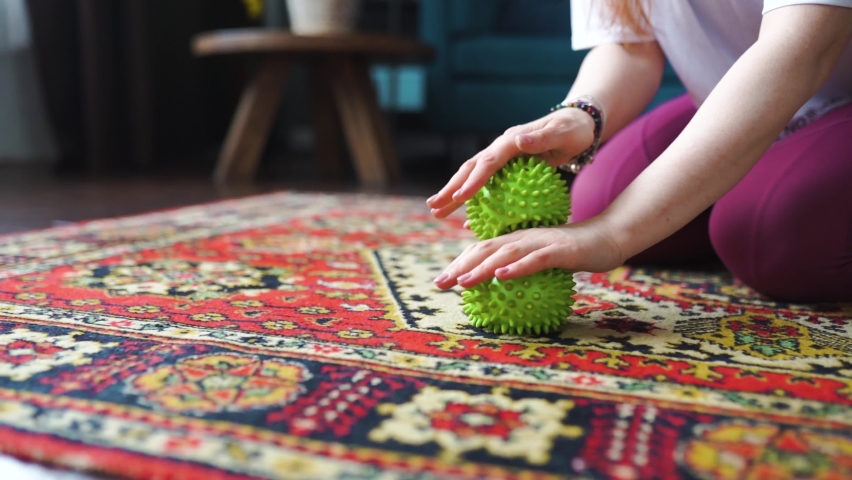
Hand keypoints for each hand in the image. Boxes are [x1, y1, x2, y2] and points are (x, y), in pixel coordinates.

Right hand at [426, 107, 594, 218]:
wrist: (577, 125)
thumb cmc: (572, 131)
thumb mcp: (562, 133)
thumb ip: (542, 138)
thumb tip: (519, 140)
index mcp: (510, 140)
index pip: (487, 162)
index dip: (472, 181)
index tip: (459, 198)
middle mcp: (501, 148)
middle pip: (470, 170)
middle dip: (451, 189)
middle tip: (433, 208)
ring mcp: (502, 158)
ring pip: (473, 178)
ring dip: (454, 195)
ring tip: (437, 212)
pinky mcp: (507, 168)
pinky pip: (487, 186)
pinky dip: (476, 202)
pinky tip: (469, 221)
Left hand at [432, 219, 624, 289]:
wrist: (610, 236)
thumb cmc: (576, 251)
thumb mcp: (543, 257)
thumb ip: (522, 263)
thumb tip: (501, 277)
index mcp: (516, 239)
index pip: (481, 248)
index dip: (459, 262)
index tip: (441, 280)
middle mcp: (524, 237)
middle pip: (485, 249)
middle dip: (459, 266)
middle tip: (440, 283)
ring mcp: (541, 242)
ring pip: (506, 253)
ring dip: (482, 267)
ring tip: (463, 281)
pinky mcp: (561, 250)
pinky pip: (537, 259)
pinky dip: (518, 267)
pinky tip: (503, 276)